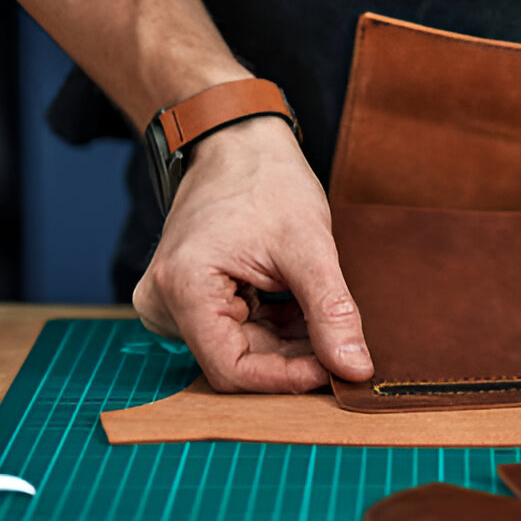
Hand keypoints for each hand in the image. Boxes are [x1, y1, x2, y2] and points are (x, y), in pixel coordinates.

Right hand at [132, 117, 373, 391]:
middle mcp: (164, 302)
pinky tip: (306, 311)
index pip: (232, 369)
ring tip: (328, 320)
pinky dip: (278, 330)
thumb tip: (355, 369)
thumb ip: (331, 312)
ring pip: (242, 351)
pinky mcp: (190, 299)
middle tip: (345, 349)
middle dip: (295, 360)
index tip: (336, 372)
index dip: (287, 379)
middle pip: (238, 362)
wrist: (237, 140)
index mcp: (182, 287)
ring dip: (290, 345)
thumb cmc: (266, 180)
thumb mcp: (309, 247)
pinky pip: (239, 334)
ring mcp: (173, 302)